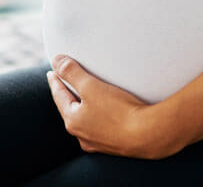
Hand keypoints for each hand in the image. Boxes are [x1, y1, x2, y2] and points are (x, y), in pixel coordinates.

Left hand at [47, 55, 182, 158]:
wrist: (147, 134)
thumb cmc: (119, 110)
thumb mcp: (91, 87)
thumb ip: (72, 73)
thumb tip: (56, 61)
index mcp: (73, 120)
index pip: (59, 96)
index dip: (56, 81)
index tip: (52, 72)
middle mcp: (82, 134)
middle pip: (71, 109)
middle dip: (69, 95)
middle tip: (68, 83)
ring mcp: (98, 142)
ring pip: (87, 120)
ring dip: (86, 107)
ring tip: (89, 97)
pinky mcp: (115, 143)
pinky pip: (102, 127)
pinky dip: (101, 117)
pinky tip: (109, 114)